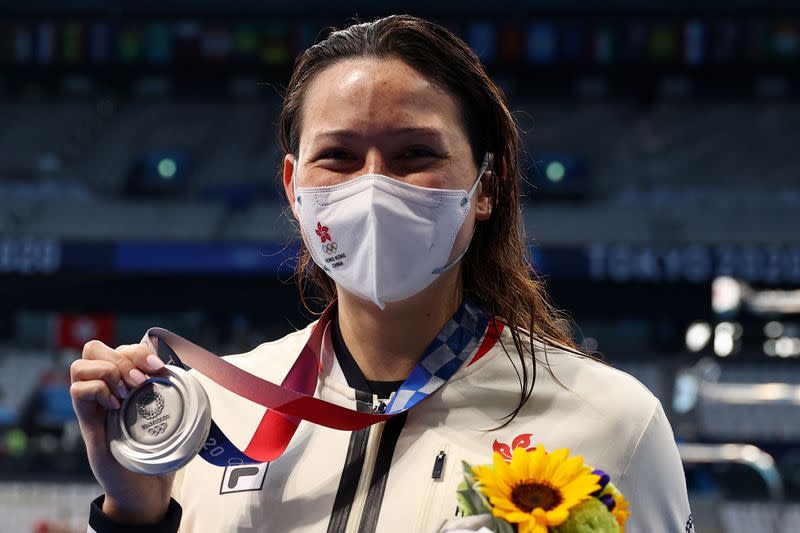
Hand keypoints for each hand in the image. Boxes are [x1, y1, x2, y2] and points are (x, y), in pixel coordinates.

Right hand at [70, 340, 175, 523]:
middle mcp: (105, 390)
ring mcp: (93, 406)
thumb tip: (195, 369)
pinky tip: (116, 405)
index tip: (158, 368)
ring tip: (128, 392)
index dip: (138, 350)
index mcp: (125, 384)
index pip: (119, 347)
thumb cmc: (159, 451)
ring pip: (79, 365)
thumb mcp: (172, 415)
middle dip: (122, 356)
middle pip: (94, 348)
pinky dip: (98, 390)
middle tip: (141, 380)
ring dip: (109, 371)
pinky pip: (77, 391)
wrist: (145, 489)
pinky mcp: (87, 424)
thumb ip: (176, 392)